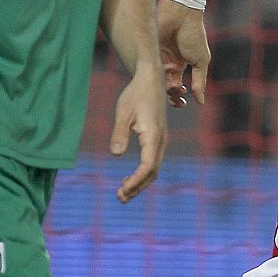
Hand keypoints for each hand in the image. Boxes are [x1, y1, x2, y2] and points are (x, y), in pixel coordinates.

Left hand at [111, 70, 168, 202]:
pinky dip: (142, 174)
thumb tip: (116, 155)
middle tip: (120, 198)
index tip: (122, 189)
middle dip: (137, 187)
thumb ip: (119, 133)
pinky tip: (129, 178)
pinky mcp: (158, 138)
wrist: (151, 79)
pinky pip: (153, 161)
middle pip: (152, 172)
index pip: (147, 166)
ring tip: (123, 193)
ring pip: (154, 168)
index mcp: (153, 135)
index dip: (135, 181)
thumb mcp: (122, 112)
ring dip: (140, 183)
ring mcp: (161, 140)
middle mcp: (161, 140)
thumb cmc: (135, 94)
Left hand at [158, 0, 210, 106]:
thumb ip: (200, 81)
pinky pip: (149, 68)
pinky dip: (159, 72)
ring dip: (167, 85)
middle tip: (179, 97)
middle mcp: (167, 63)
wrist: (181, 14)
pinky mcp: (148, 52)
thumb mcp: (200, 60)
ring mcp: (157, 57)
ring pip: (157, 79)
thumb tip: (201, 102)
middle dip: (171, 95)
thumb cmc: (194, 34)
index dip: (178, 97)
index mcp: (180, 65)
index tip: (184, 102)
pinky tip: (170, 70)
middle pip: (164, 86)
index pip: (176, 87)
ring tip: (176, 83)